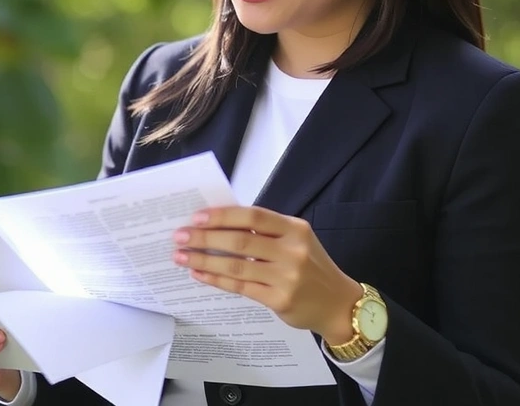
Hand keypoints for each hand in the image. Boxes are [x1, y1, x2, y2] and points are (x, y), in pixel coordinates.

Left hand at [172, 206, 362, 343]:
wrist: (339, 304)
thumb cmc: (310, 266)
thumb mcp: (296, 240)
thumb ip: (265, 231)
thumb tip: (217, 223)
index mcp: (295, 228)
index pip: (253, 216)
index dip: (223, 216)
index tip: (196, 217)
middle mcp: (293, 251)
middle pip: (240, 241)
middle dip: (205, 238)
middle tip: (180, 236)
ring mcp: (287, 277)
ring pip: (236, 265)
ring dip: (204, 260)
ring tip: (181, 256)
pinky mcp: (279, 300)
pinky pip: (239, 287)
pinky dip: (216, 279)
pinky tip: (199, 274)